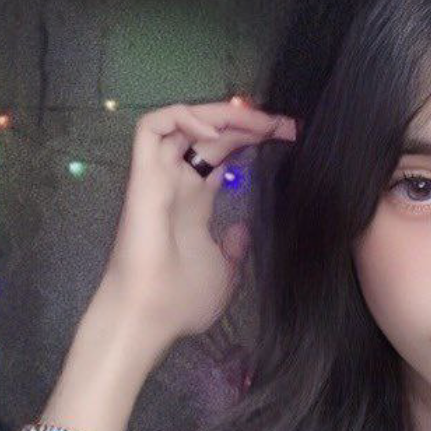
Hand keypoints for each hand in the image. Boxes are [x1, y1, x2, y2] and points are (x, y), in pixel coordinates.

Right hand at [94, 97, 298, 348]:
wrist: (151, 316)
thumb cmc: (182, 301)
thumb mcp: (224, 274)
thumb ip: (234, 250)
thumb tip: (242, 230)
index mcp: (196, 202)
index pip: (224, 154)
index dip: (252, 139)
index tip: (288, 136)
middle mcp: (178, 183)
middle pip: (212, 135)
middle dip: (249, 122)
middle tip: (285, 123)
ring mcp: (159, 177)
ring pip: (185, 122)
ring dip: (222, 114)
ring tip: (258, 121)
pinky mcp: (142, 176)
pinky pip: (152, 128)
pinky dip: (183, 117)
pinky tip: (216, 130)